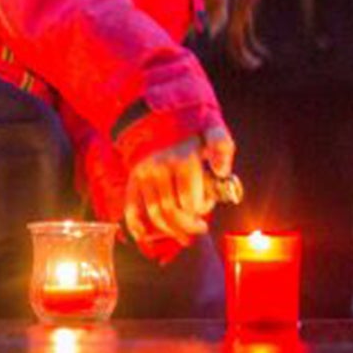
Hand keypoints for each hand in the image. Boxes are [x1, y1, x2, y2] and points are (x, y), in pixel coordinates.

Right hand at [122, 127, 232, 247]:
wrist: (159, 115)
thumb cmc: (191, 127)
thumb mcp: (212, 129)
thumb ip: (221, 145)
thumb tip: (221, 170)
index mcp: (182, 160)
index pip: (191, 202)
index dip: (202, 210)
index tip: (209, 205)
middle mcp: (160, 169)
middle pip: (173, 212)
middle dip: (188, 226)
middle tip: (199, 229)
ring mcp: (144, 175)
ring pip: (155, 215)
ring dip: (170, 231)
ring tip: (183, 237)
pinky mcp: (133, 179)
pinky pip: (131, 207)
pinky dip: (135, 225)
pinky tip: (144, 237)